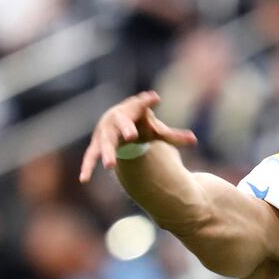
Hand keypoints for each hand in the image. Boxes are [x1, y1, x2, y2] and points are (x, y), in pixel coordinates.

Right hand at [79, 90, 197, 181]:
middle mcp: (115, 120)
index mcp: (130, 112)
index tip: (154, 98)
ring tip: (110, 166)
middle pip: (120, 124)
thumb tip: (195, 140)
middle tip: (132, 136)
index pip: (140, 105)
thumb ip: (173, 136)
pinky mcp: (96, 145)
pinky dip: (87, 167)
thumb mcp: (156, 130)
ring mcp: (104, 133)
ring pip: (104, 142)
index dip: (145, 103)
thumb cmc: (140, 127)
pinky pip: (90, 156)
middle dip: (125, 129)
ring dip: (107, 153)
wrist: (118, 125)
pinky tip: (83, 180)